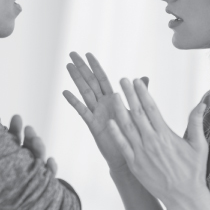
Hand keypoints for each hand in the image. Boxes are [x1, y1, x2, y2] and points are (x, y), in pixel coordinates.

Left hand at [8, 115, 57, 175]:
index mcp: (12, 156)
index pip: (14, 140)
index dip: (15, 129)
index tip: (16, 118)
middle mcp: (24, 162)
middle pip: (29, 147)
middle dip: (30, 136)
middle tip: (28, 129)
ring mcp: (35, 172)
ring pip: (39, 158)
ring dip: (39, 148)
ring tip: (37, 141)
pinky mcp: (43, 183)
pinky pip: (49, 175)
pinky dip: (51, 168)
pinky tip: (51, 161)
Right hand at [62, 52, 148, 171]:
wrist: (127, 156)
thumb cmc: (132, 135)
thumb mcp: (136, 111)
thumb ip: (138, 94)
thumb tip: (144, 78)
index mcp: (112, 99)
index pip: (102, 78)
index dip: (95, 66)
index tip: (87, 53)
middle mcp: (102, 104)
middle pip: (90, 81)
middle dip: (82, 67)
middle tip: (72, 53)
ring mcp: (96, 114)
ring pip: (85, 92)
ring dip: (76, 79)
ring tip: (68, 66)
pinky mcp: (94, 125)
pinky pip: (83, 111)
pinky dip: (74, 101)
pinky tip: (65, 92)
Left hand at [108, 78, 207, 207]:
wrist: (184, 197)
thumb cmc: (193, 171)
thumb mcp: (199, 145)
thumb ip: (196, 123)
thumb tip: (202, 103)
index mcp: (166, 135)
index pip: (151, 108)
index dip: (143, 93)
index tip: (137, 80)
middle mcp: (151, 142)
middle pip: (137, 113)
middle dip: (129, 95)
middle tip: (122, 80)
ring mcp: (141, 153)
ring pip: (127, 127)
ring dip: (120, 110)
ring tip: (114, 96)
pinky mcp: (135, 164)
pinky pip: (123, 146)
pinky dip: (116, 133)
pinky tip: (110, 122)